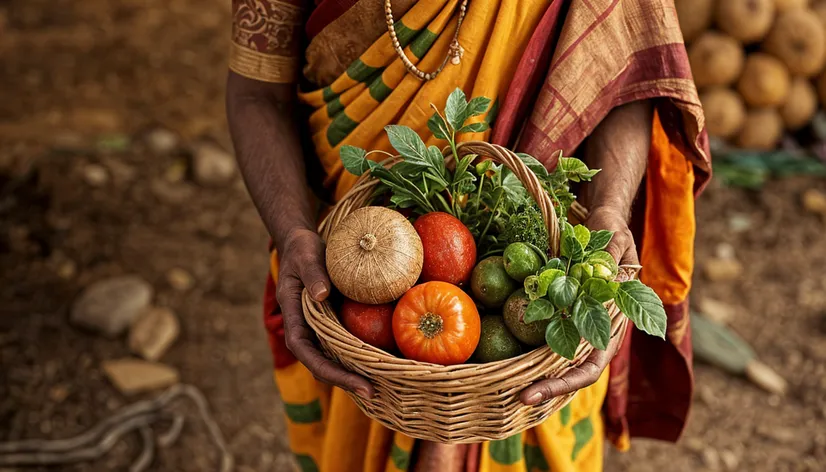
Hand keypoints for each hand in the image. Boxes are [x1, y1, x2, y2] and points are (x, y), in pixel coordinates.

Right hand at [276, 228, 374, 398]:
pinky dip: (362, 357)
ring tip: (382, 387)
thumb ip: (313, 274)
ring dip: (355, 374)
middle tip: (373, 393)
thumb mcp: (306, 257)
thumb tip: (321, 295)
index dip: (330, 372)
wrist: (303, 245)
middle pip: (323, 365)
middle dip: (346, 381)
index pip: (308, 354)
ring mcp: (320, 331)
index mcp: (294, 320)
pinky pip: (347, 345)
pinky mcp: (334, 325)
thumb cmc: (303, 250)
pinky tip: (384, 363)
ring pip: (335, 360)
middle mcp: (306, 331)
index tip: (356, 382)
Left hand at [519, 206, 633, 404]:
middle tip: (518, 398)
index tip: (535, 391)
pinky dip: (524, 349)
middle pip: (569, 372)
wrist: (602, 225)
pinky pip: (541, 335)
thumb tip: (604, 271)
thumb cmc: (612, 233)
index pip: (591, 366)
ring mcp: (573, 325)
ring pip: (553, 360)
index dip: (565, 382)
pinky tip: (501, 358)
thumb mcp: (615, 238)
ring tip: (504, 389)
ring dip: (532, 375)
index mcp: (611, 325)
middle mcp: (592, 332)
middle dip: (545, 388)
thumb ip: (611, 255)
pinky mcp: (556, 314)